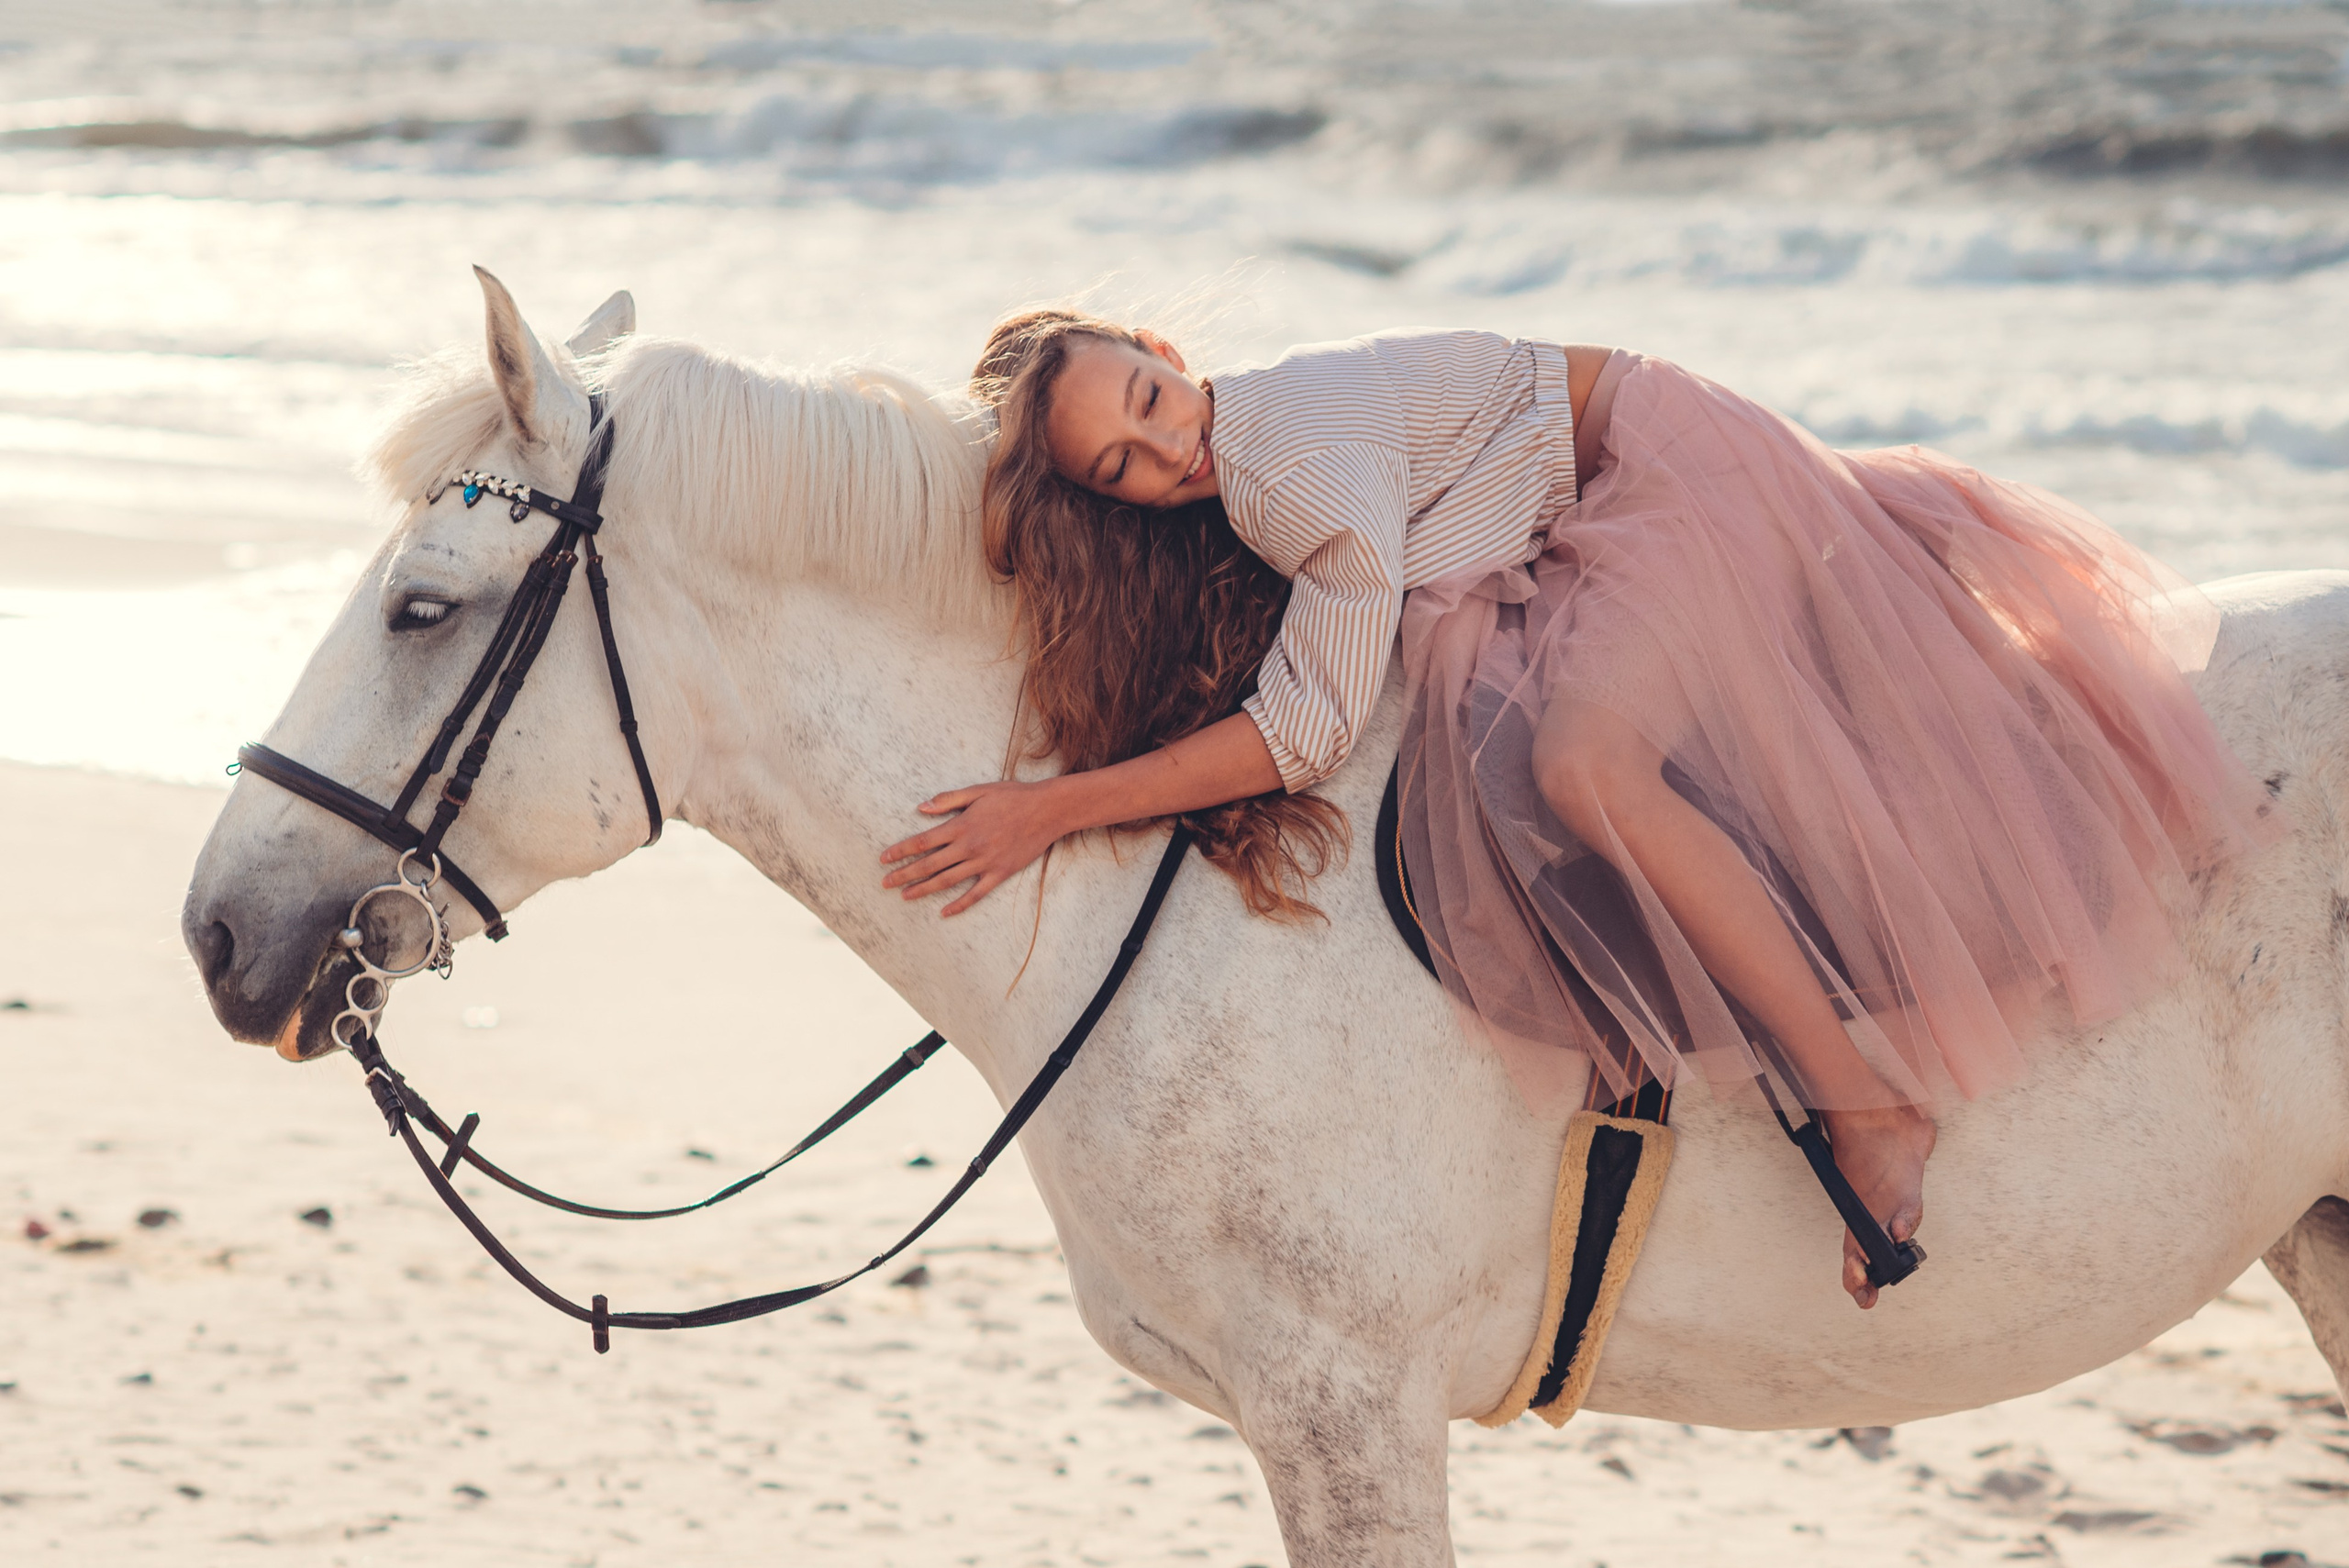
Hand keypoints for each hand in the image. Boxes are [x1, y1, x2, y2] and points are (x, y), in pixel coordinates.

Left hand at [880, 779, 1075, 915]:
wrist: (1047, 811)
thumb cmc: (1013, 796)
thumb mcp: (978, 791)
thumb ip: (948, 800)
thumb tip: (921, 808)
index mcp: (961, 826)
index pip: (922, 842)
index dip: (901, 851)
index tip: (884, 859)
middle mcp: (969, 847)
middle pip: (929, 865)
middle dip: (904, 875)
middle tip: (885, 883)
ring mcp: (984, 863)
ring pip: (947, 881)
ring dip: (924, 890)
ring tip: (905, 896)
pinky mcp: (999, 874)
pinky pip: (975, 894)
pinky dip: (959, 905)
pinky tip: (944, 912)